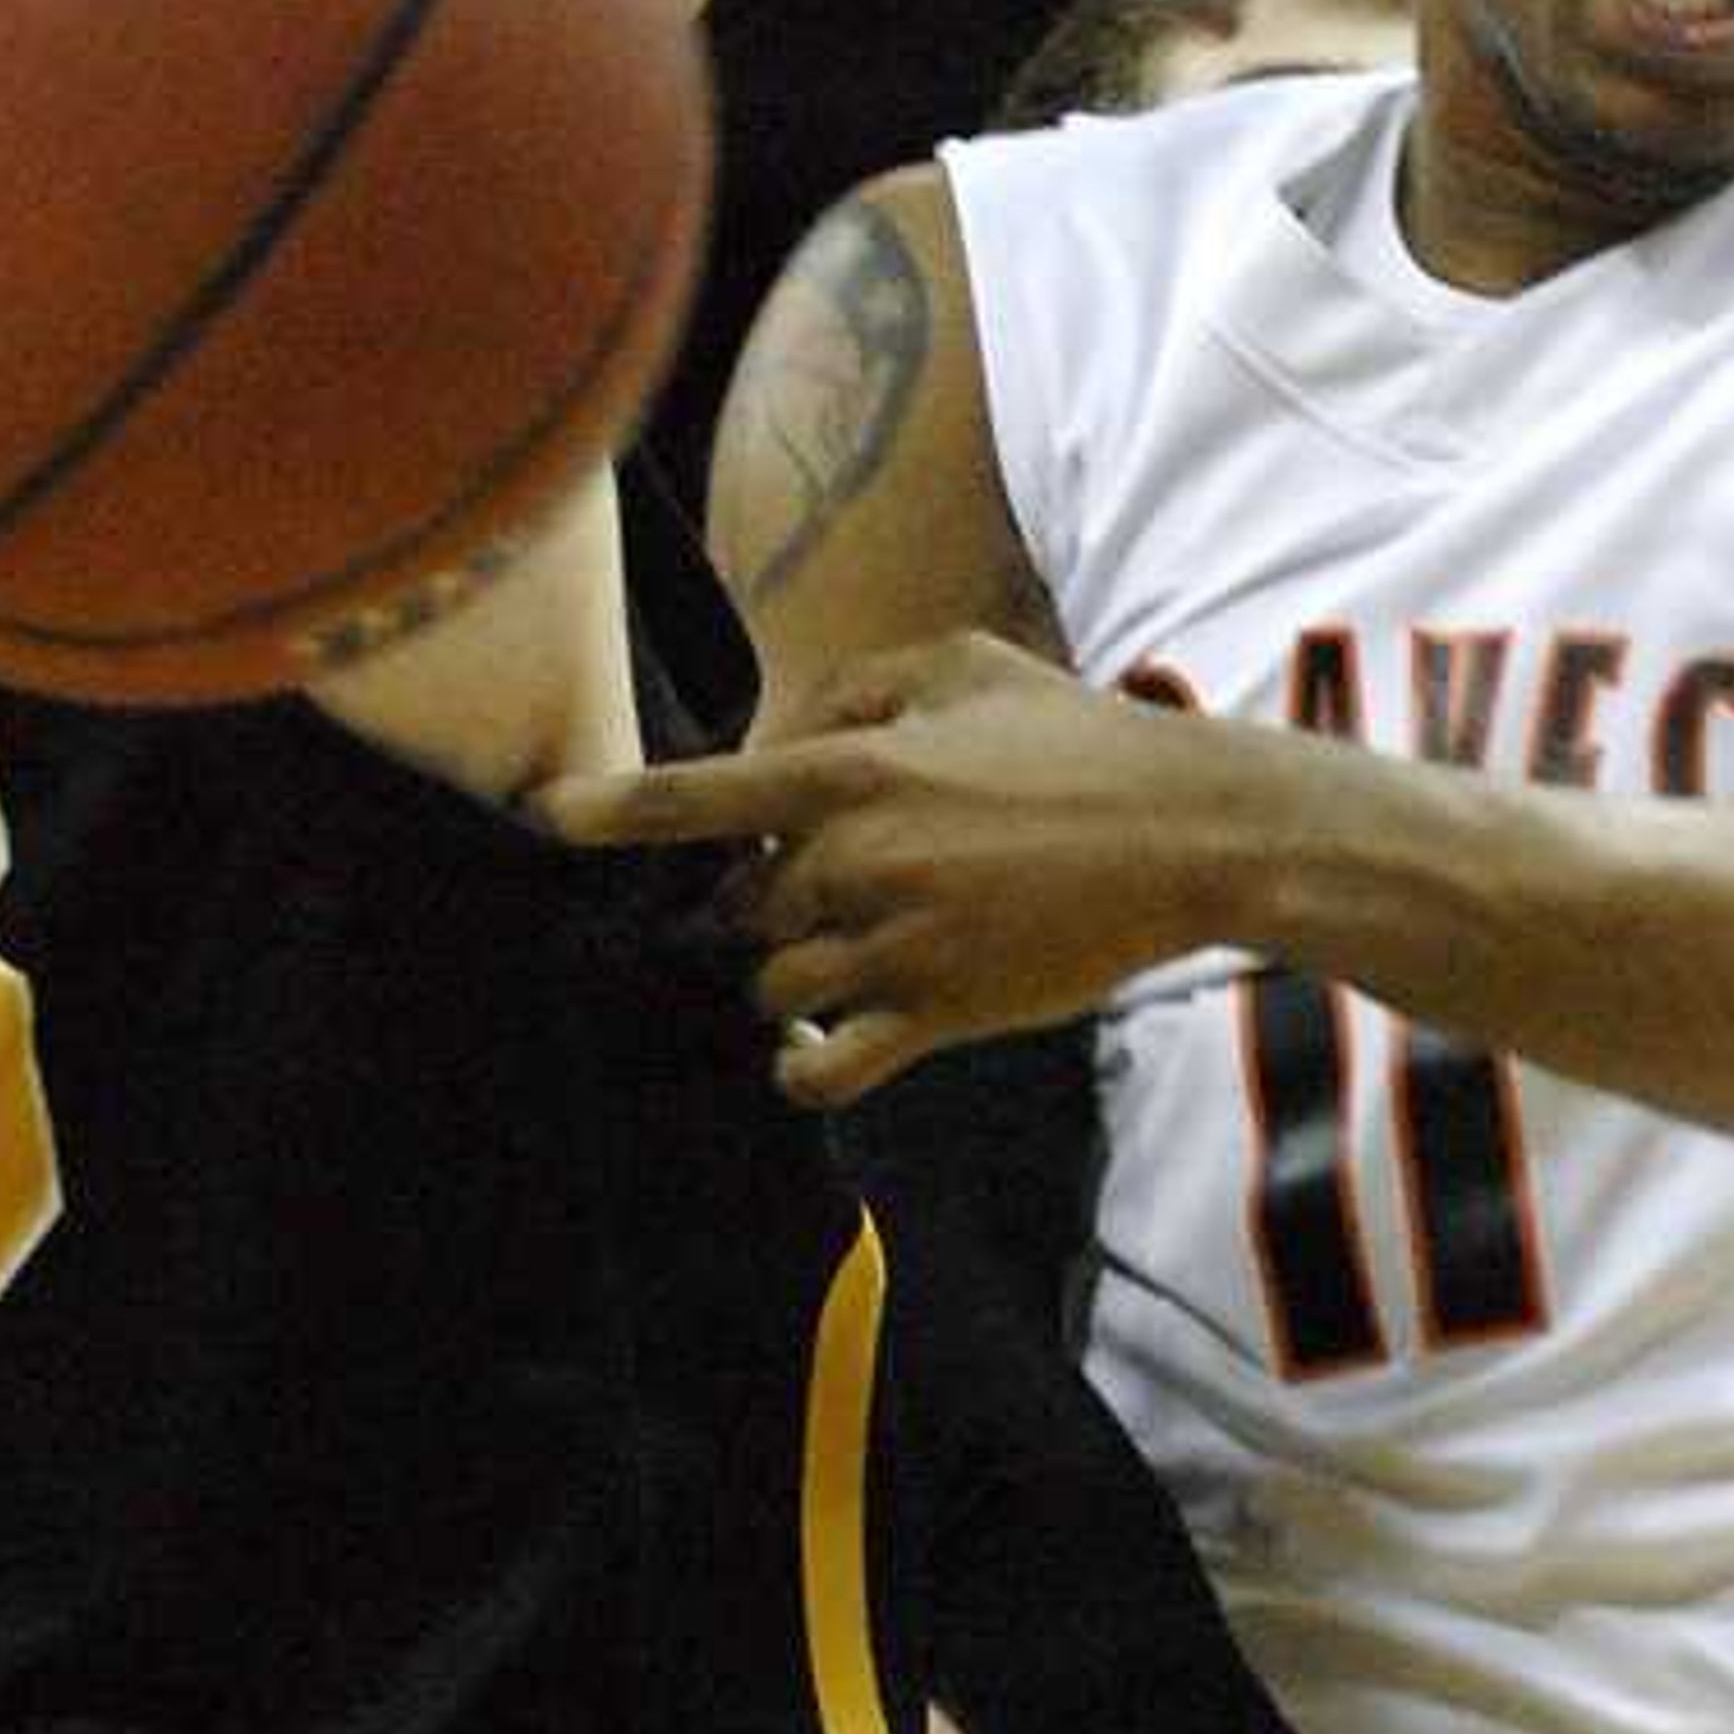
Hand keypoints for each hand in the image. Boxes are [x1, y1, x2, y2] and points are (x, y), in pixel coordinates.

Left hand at [536, 639, 1252, 1102]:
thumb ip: (863, 690)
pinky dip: (801, 1067)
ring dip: (789, 975)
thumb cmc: (1078, 738)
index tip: (548, 819)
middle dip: (762, 904)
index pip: (703, 796)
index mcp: (855, 772)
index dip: (617, 809)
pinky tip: (809, 1054)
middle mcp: (857, 860)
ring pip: (773, 983)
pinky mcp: (938, 1014)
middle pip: (740, 908)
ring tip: (849, 953)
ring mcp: (894, 945)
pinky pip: (824, 1066)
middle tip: (831, 889)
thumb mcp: (968, 667)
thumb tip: (795, 737)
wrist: (1185, 833)